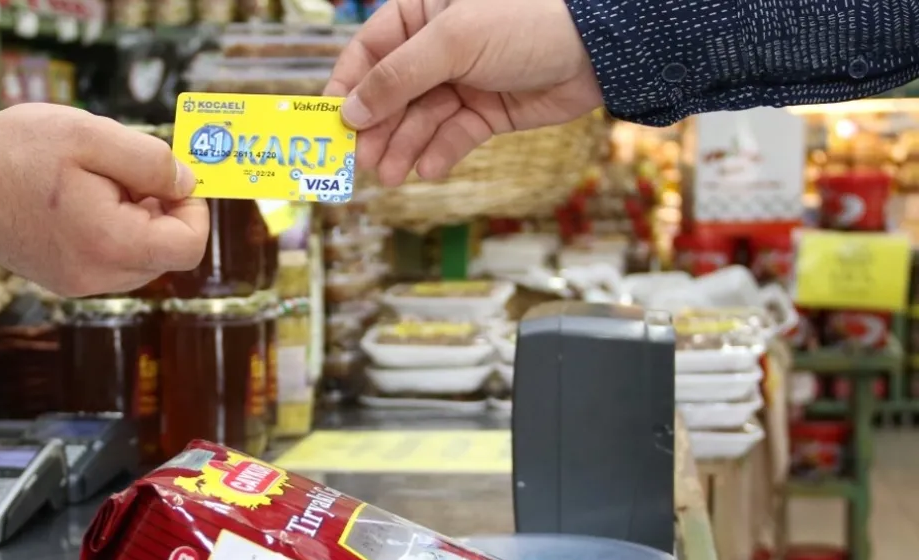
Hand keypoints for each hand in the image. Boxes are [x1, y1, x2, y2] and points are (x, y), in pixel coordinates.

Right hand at [0, 105, 209, 296]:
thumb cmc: (12, 151)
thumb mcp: (93, 136)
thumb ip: (151, 162)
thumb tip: (187, 184)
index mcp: (110, 244)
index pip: (188, 246)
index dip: (192, 208)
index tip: (171, 177)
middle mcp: (95, 277)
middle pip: (165, 253)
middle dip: (160, 211)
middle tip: (124, 172)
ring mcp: (75, 283)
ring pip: (138, 258)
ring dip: (134, 219)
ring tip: (94, 182)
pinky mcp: (59, 278)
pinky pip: (108, 260)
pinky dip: (109, 229)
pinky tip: (76, 197)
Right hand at [325, 0, 602, 186]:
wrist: (598, 47)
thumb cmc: (524, 21)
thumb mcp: (452, 42)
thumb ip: (398, 77)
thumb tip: (350, 110)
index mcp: (421, 13)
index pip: (369, 52)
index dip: (348, 87)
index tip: (329, 123)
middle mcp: (437, 48)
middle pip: (391, 94)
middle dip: (376, 128)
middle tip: (360, 162)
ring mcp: (461, 81)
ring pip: (419, 120)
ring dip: (402, 147)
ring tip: (391, 174)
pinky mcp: (485, 112)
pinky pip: (451, 137)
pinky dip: (437, 153)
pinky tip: (426, 170)